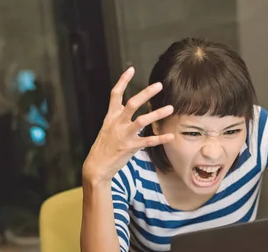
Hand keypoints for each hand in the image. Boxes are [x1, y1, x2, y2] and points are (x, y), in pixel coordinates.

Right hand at [82, 66, 174, 183]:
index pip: (115, 94)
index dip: (123, 81)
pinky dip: (160, 139)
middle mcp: (117, 123)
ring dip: (157, 114)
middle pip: (132, 104)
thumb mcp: (107, 127)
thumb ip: (117, 116)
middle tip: (159, 85)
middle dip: (145, 93)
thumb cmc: (104, 146)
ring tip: (170, 108)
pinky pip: (148, 141)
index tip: (131, 69)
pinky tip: (171, 136)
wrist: (96, 166)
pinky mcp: (130, 147)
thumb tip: (127, 105)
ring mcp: (123, 135)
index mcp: (110, 116)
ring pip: (142, 121)